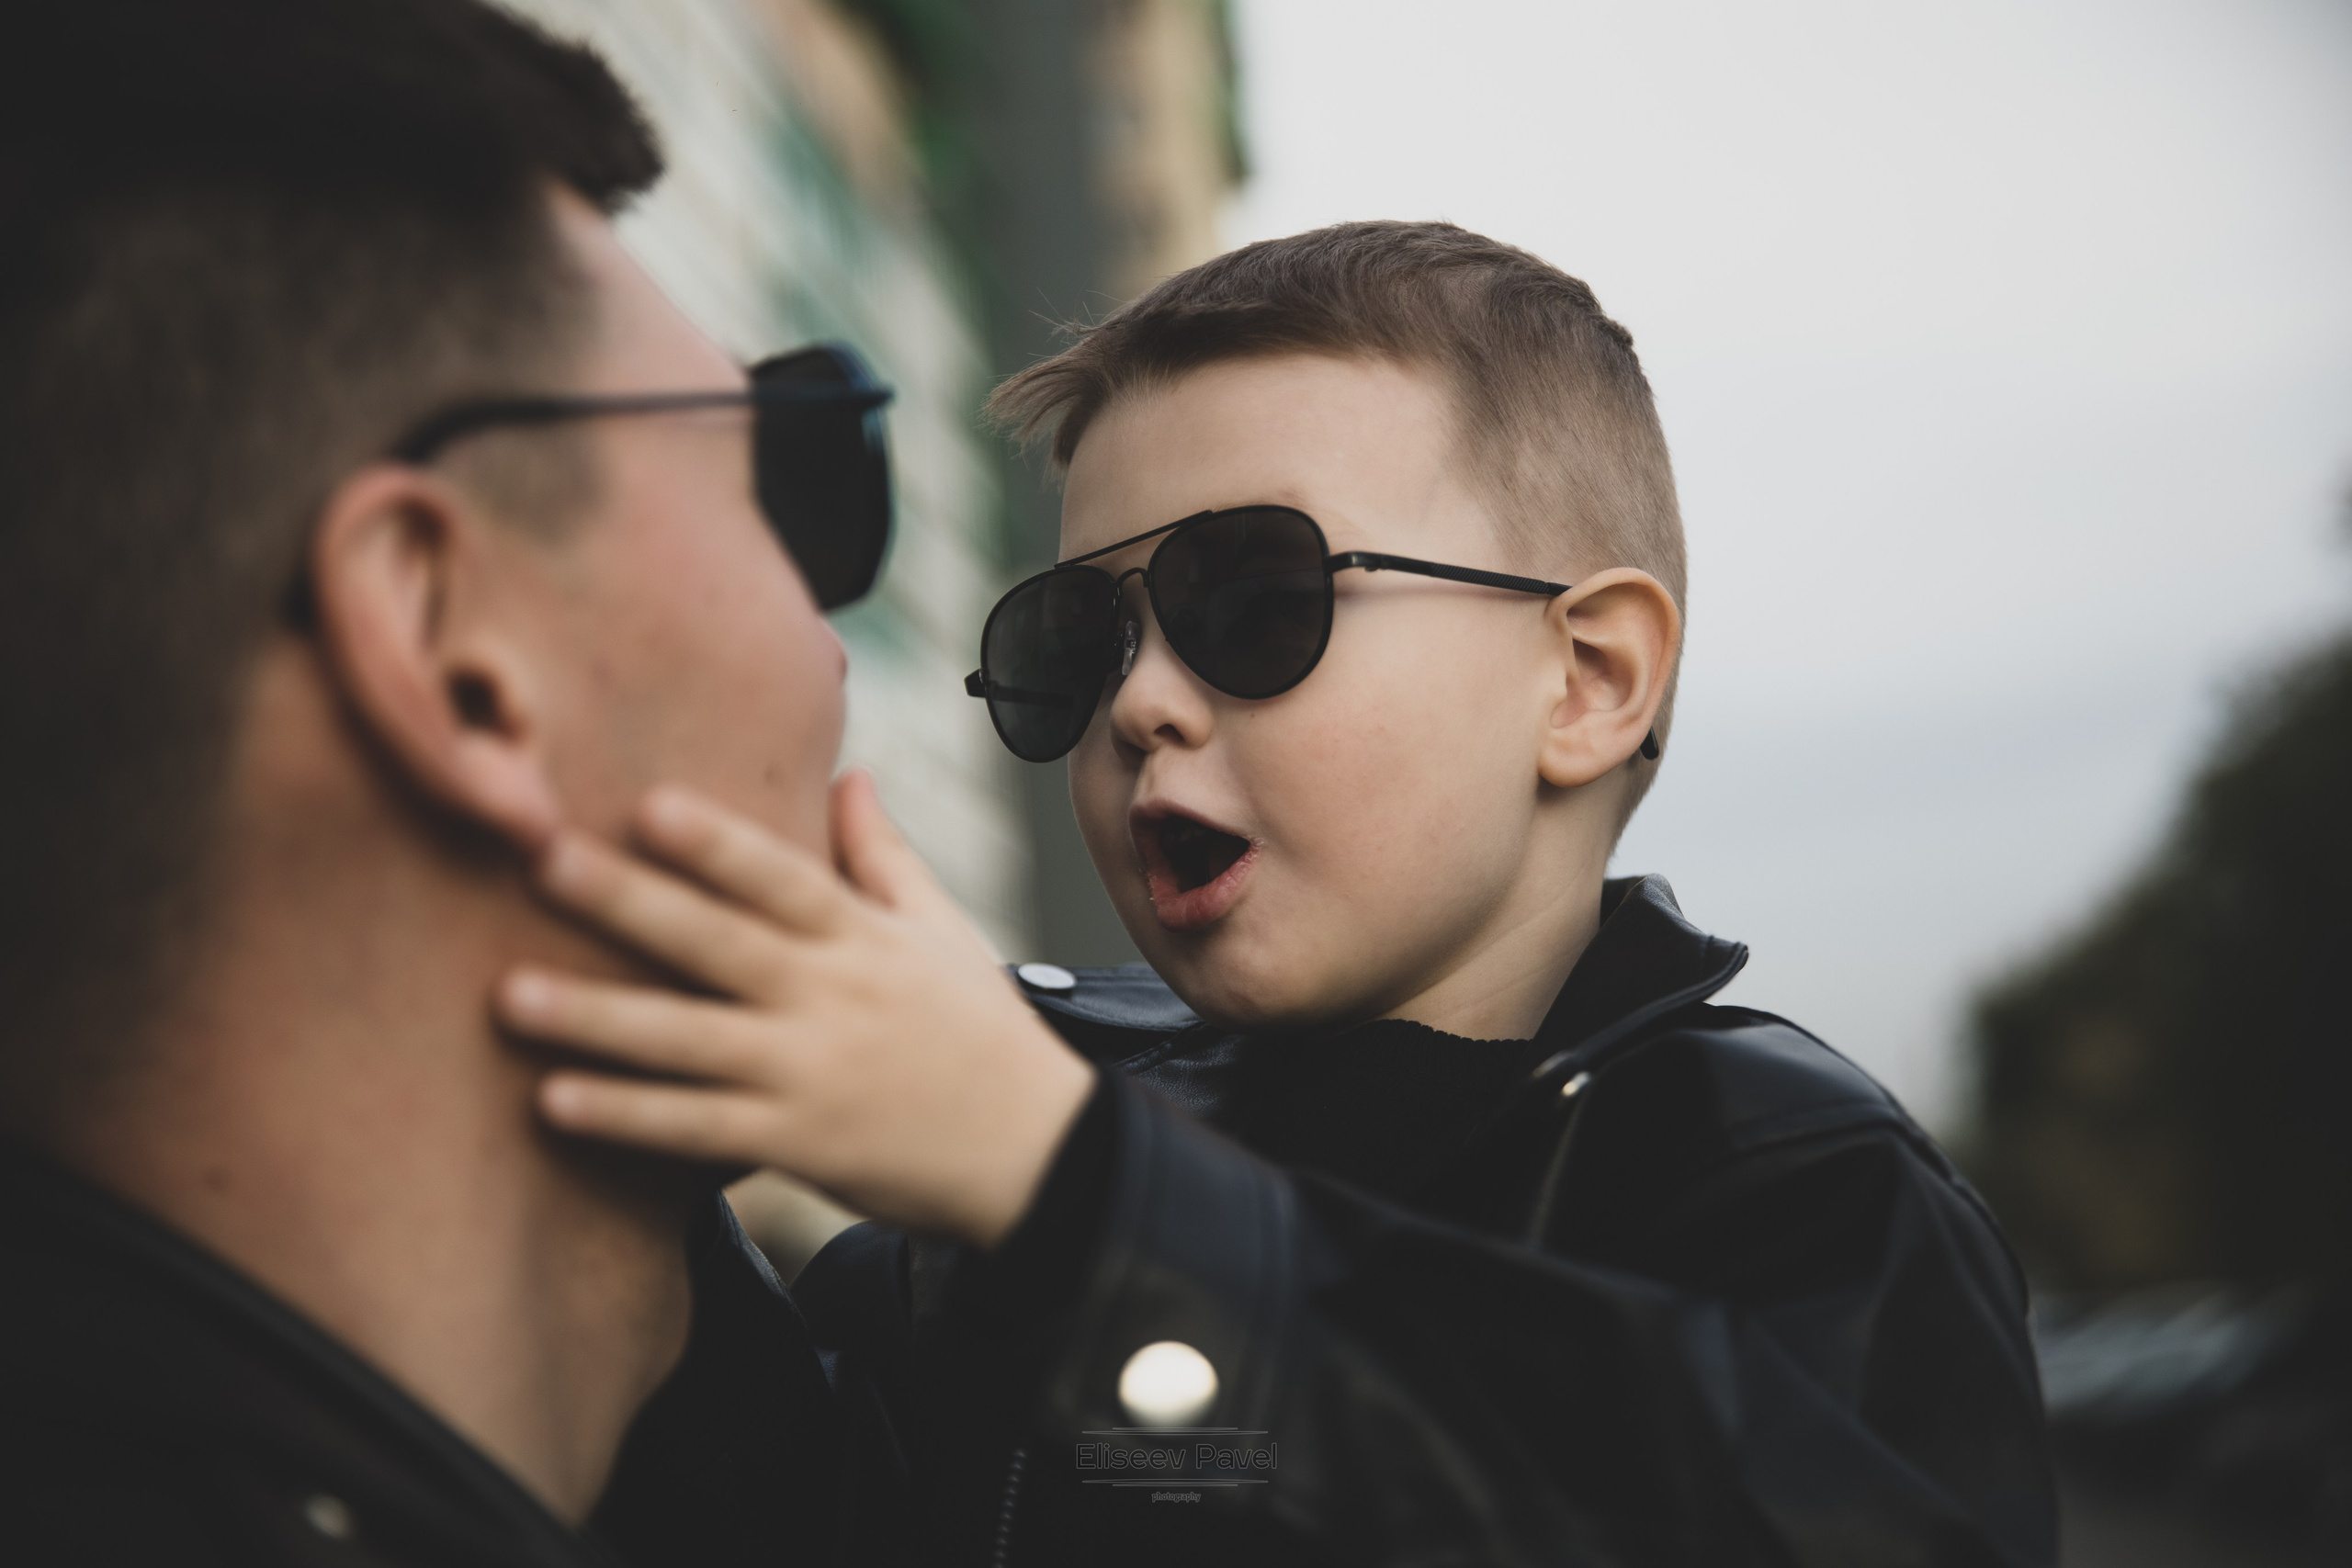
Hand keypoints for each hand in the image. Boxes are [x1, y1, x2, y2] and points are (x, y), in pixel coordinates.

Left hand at [495, 772, 1095, 1247]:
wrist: (1039, 1154)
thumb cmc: (983, 1033)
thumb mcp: (944, 932)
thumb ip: (884, 856)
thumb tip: (851, 772)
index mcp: (861, 939)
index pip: (782, 878)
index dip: (716, 842)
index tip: (646, 802)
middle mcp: (828, 998)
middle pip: (716, 943)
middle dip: (627, 903)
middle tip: (541, 862)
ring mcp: (808, 1074)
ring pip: (686, 1041)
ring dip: (596, 1018)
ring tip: (509, 995)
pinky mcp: (796, 1145)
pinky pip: (695, 1131)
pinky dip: (626, 1118)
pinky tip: (555, 1102)